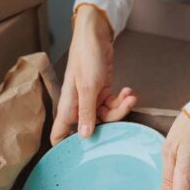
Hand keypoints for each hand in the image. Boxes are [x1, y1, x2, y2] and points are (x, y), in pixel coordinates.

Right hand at [51, 5, 136, 144]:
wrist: (95, 34)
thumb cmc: (86, 57)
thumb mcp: (88, 87)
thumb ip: (87, 113)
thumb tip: (85, 136)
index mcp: (68, 108)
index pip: (60, 135)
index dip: (66, 147)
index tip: (83, 155)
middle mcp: (78, 107)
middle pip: (93, 128)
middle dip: (111, 120)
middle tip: (123, 108)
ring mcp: (90, 100)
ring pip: (107, 116)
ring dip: (121, 107)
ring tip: (129, 95)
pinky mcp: (102, 92)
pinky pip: (113, 104)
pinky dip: (122, 99)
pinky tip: (128, 91)